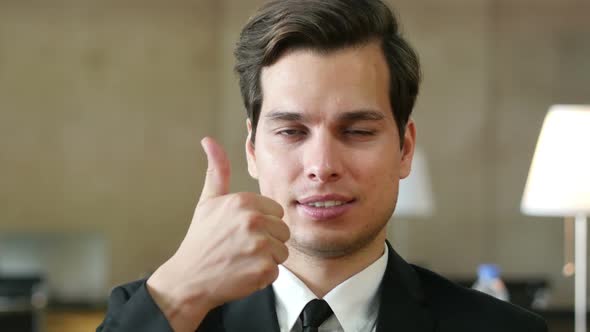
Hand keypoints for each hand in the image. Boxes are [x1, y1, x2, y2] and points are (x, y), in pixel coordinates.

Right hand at [147, 137, 289, 330]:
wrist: (188, 280)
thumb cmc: (200, 241)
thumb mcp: (207, 202)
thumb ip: (217, 171)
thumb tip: (209, 140)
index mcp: (243, 201)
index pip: (276, 211)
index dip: (263, 223)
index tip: (242, 232)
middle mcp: (253, 220)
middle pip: (283, 230)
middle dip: (267, 241)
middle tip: (242, 247)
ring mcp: (259, 246)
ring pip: (282, 251)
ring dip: (266, 259)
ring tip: (242, 259)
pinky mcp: (262, 269)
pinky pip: (276, 270)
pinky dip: (262, 275)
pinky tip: (243, 272)